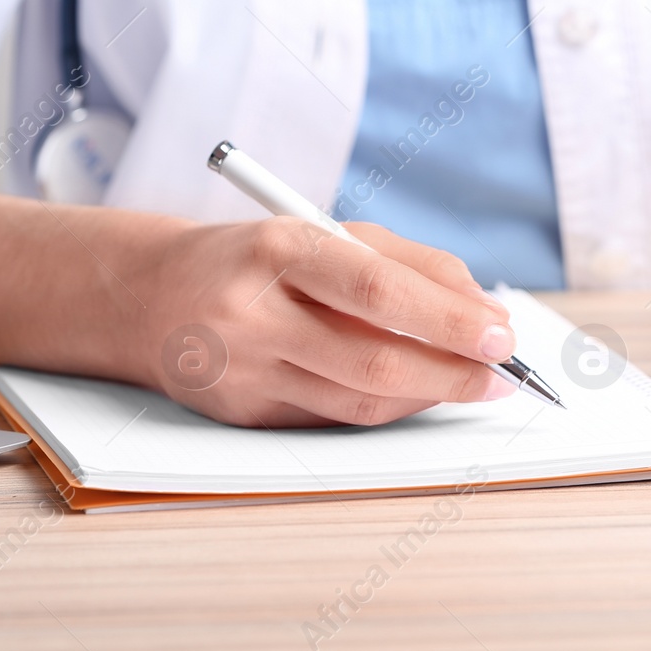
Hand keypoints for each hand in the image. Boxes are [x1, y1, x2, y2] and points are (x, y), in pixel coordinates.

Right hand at [130, 218, 518, 427]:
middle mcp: (254, 314)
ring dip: (430, 396)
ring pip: (359, 402)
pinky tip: (420, 393)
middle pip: (373, 359)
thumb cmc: (256, 258)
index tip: (501, 333)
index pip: (378, 290)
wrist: (146, 296)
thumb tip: (481, 310)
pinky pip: (335, 419)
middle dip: (453, 371)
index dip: (448, 317)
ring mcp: (245, 372)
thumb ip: (407, 262)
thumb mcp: (322, 231)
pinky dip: (388, 408)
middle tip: (503, 373)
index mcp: (278, 249)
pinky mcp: (244, 415)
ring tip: (475, 384)